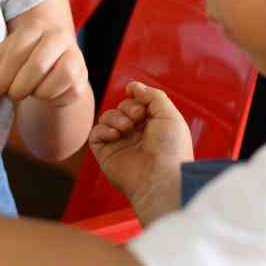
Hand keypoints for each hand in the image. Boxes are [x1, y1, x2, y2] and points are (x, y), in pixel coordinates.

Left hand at [0, 23, 87, 105]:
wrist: (53, 66)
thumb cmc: (21, 61)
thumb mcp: (0, 61)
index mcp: (35, 27)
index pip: (17, 52)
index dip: (1, 77)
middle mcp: (58, 37)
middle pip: (37, 66)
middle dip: (17, 88)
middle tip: (11, 95)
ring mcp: (73, 56)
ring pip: (49, 85)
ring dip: (32, 93)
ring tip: (28, 89)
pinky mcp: (80, 80)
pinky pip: (58, 96)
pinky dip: (46, 98)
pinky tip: (44, 89)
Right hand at [89, 81, 193, 218]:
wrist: (160, 178)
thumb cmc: (170, 149)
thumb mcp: (169, 115)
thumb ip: (153, 96)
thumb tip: (133, 86)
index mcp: (154, 127)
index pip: (139, 104)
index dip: (138, 98)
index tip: (139, 98)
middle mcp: (137, 136)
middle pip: (122, 108)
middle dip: (128, 107)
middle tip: (137, 117)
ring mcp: (121, 145)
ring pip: (108, 117)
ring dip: (116, 117)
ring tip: (127, 128)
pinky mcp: (106, 154)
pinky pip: (96, 133)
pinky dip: (103, 129)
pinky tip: (116, 135)